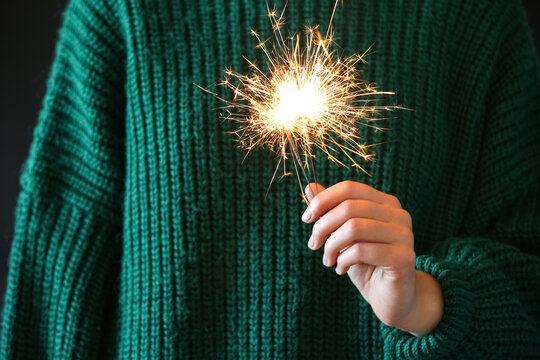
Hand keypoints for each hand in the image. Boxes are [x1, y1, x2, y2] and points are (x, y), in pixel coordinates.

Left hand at [302, 181, 442, 335]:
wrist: (391, 298)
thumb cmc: (366, 264)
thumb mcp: (343, 235)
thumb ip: (330, 211)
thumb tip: (310, 187)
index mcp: (386, 203)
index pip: (349, 188)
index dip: (323, 200)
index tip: (306, 219)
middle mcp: (399, 214)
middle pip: (349, 207)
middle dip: (323, 226)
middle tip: (313, 244)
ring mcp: (404, 235)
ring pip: (354, 228)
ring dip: (331, 246)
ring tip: (327, 260)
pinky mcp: (404, 257)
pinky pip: (362, 251)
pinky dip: (343, 260)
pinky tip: (341, 269)